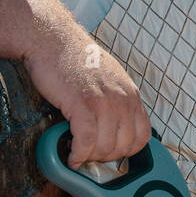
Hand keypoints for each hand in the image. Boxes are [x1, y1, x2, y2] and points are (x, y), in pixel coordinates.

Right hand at [23, 32, 150, 168]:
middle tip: (88, 153)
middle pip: (125, 146)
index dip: (126, 150)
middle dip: (105, 156)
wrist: (53, 40)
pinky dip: (78, 155)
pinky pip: (86, 142)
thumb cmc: (76, 60)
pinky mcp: (82, 104)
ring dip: (90, 157)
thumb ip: (117, 101)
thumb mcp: (110, 79)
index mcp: (131, 94)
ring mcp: (104, 102)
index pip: (143, 135)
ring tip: (77, 152)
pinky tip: (70, 157)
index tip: (109, 151)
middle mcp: (123, 99)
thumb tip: (115, 128)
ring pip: (105, 147)